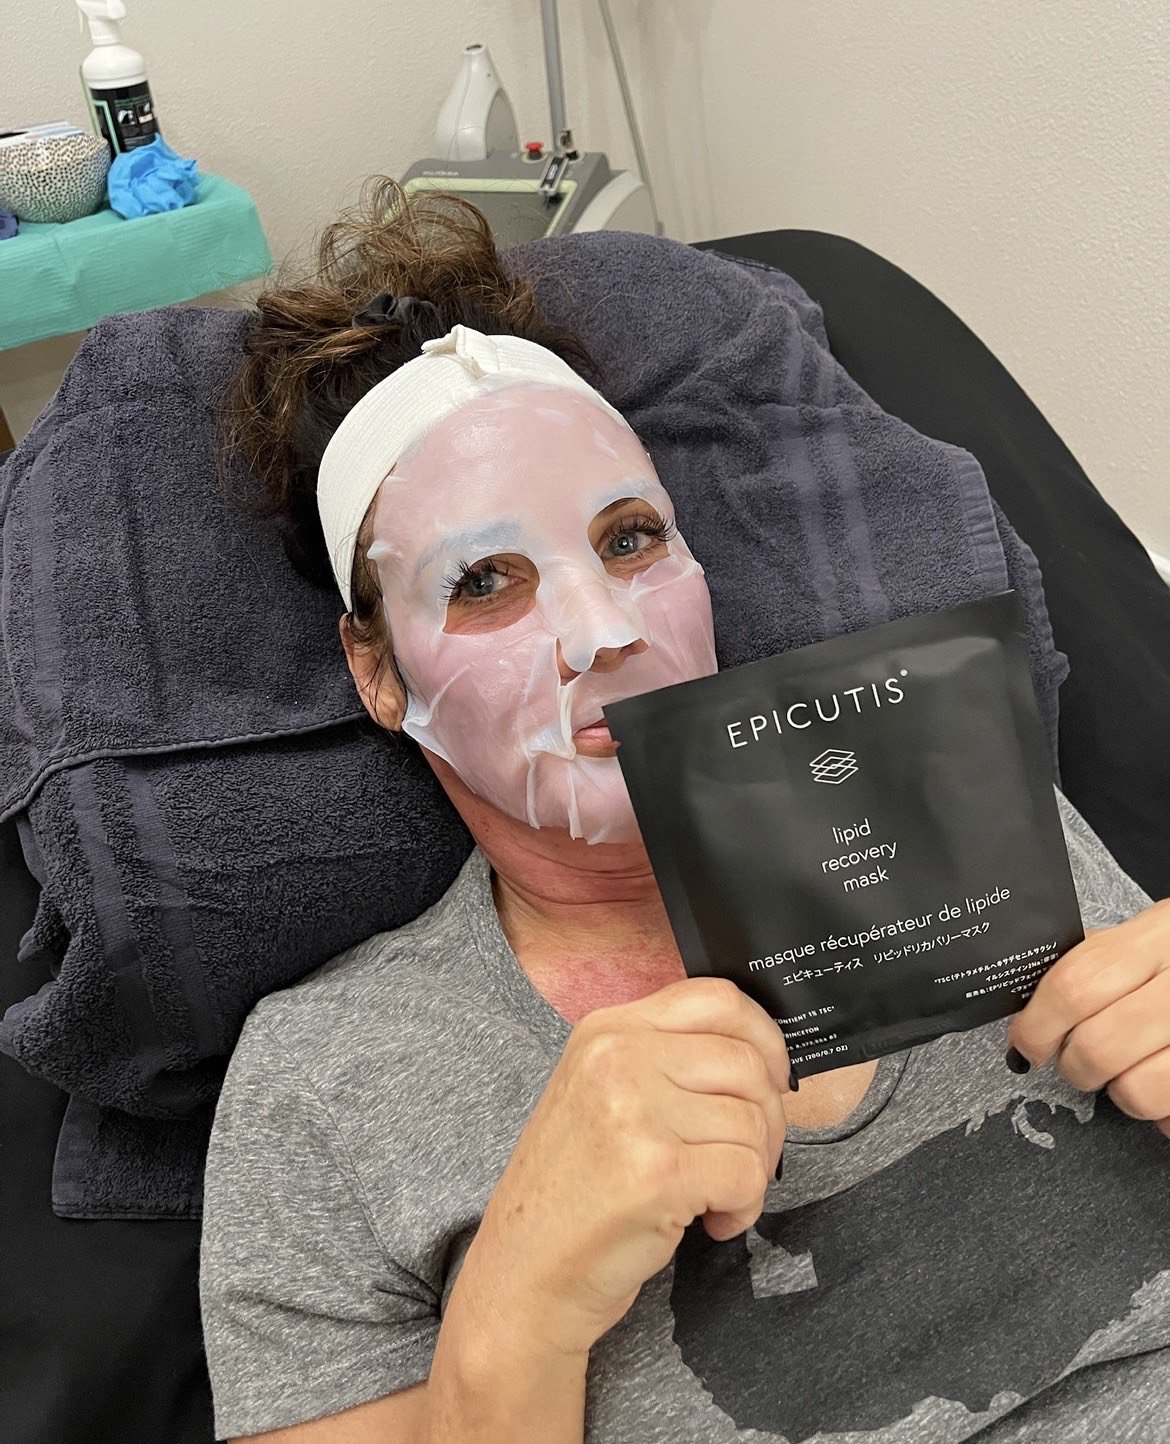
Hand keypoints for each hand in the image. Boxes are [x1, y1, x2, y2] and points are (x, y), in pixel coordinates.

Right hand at [452, 975, 793, 1360]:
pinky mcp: (656, 1171)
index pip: (717, 999)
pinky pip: (746, 1173)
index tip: (771, 1079)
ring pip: (753, 1122)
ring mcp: (633, 1110)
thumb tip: (760, 1057)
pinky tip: (711, 1222)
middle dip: (768, 1120)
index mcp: (607, 1030)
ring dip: (753, 1172)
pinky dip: (745, 1207)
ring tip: (713, 1199)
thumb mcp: (601, 1094)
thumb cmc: (572, 1192)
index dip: (764, 1039)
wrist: (523, 1274)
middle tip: (745, 1160)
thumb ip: (665, 1060)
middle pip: (746, 1063)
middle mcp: (617, 1057)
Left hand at [1005, 898, 1169, 1137]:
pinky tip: (1167, 1086)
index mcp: (1160, 937)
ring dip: (1122, 1093)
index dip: (1037, 1026)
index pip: (1076, 985)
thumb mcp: (1147, 937)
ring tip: (1131, 1072)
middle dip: (1074, 1066)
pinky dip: (1163, 1115)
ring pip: (1138, 1091)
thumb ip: (1097, 960)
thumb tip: (1031, 1005)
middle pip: (1100, 1045)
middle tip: (1077, 1063)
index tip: (1025, 1045)